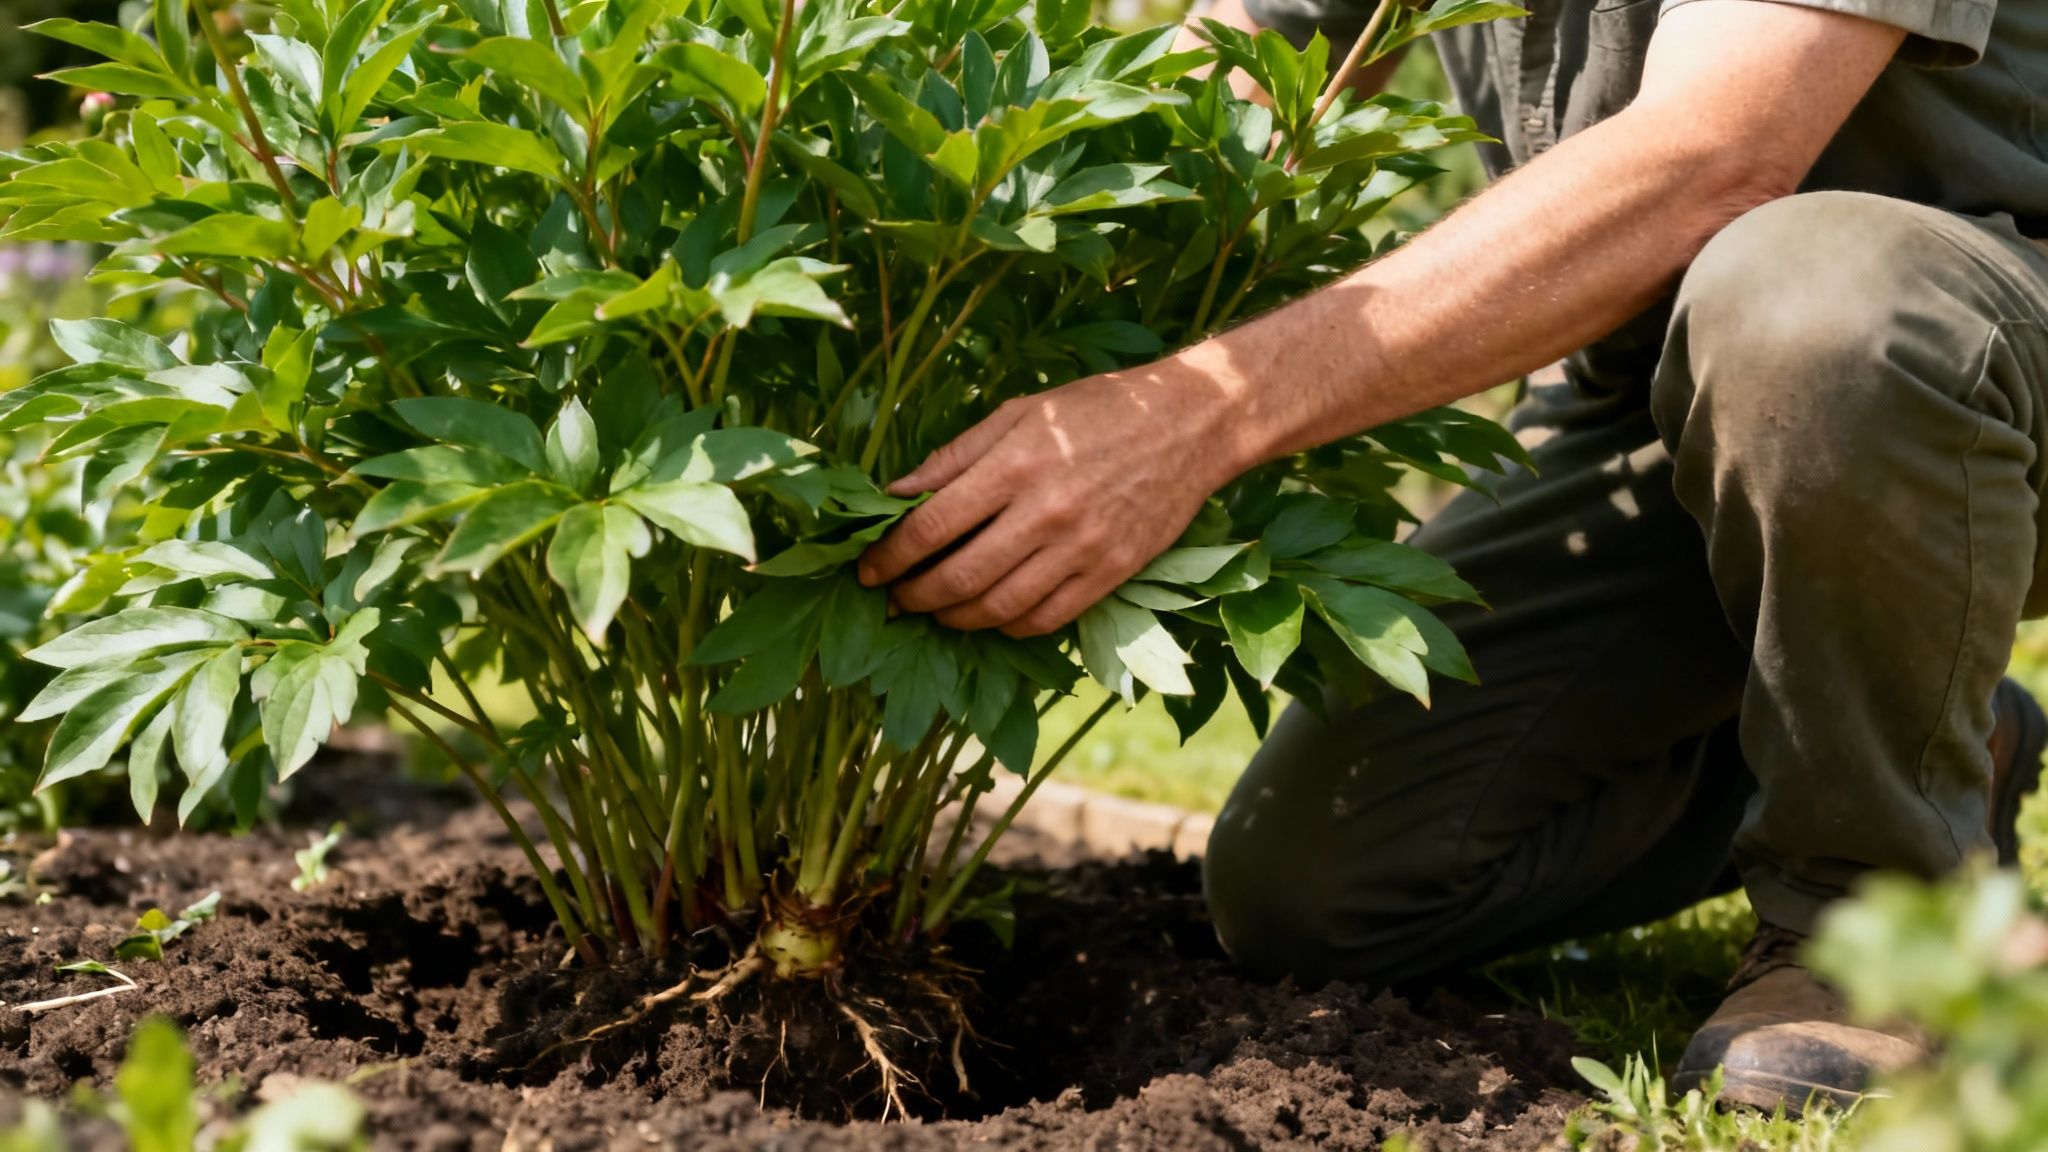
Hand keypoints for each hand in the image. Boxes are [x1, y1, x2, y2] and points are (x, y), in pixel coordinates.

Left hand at [858, 364, 1241, 636]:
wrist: (1190, 423)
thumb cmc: (1097, 410)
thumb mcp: (1019, 413)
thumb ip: (954, 457)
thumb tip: (895, 494)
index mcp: (1013, 465)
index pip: (931, 527)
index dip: (889, 556)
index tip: (868, 570)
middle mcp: (1044, 512)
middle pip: (958, 577)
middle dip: (913, 597)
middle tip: (894, 599)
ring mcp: (1081, 549)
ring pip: (998, 608)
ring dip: (954, 619)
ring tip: (935, 613)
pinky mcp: (1111, 573)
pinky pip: (1046, 618)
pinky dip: (1008, 626)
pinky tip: (990, 617)